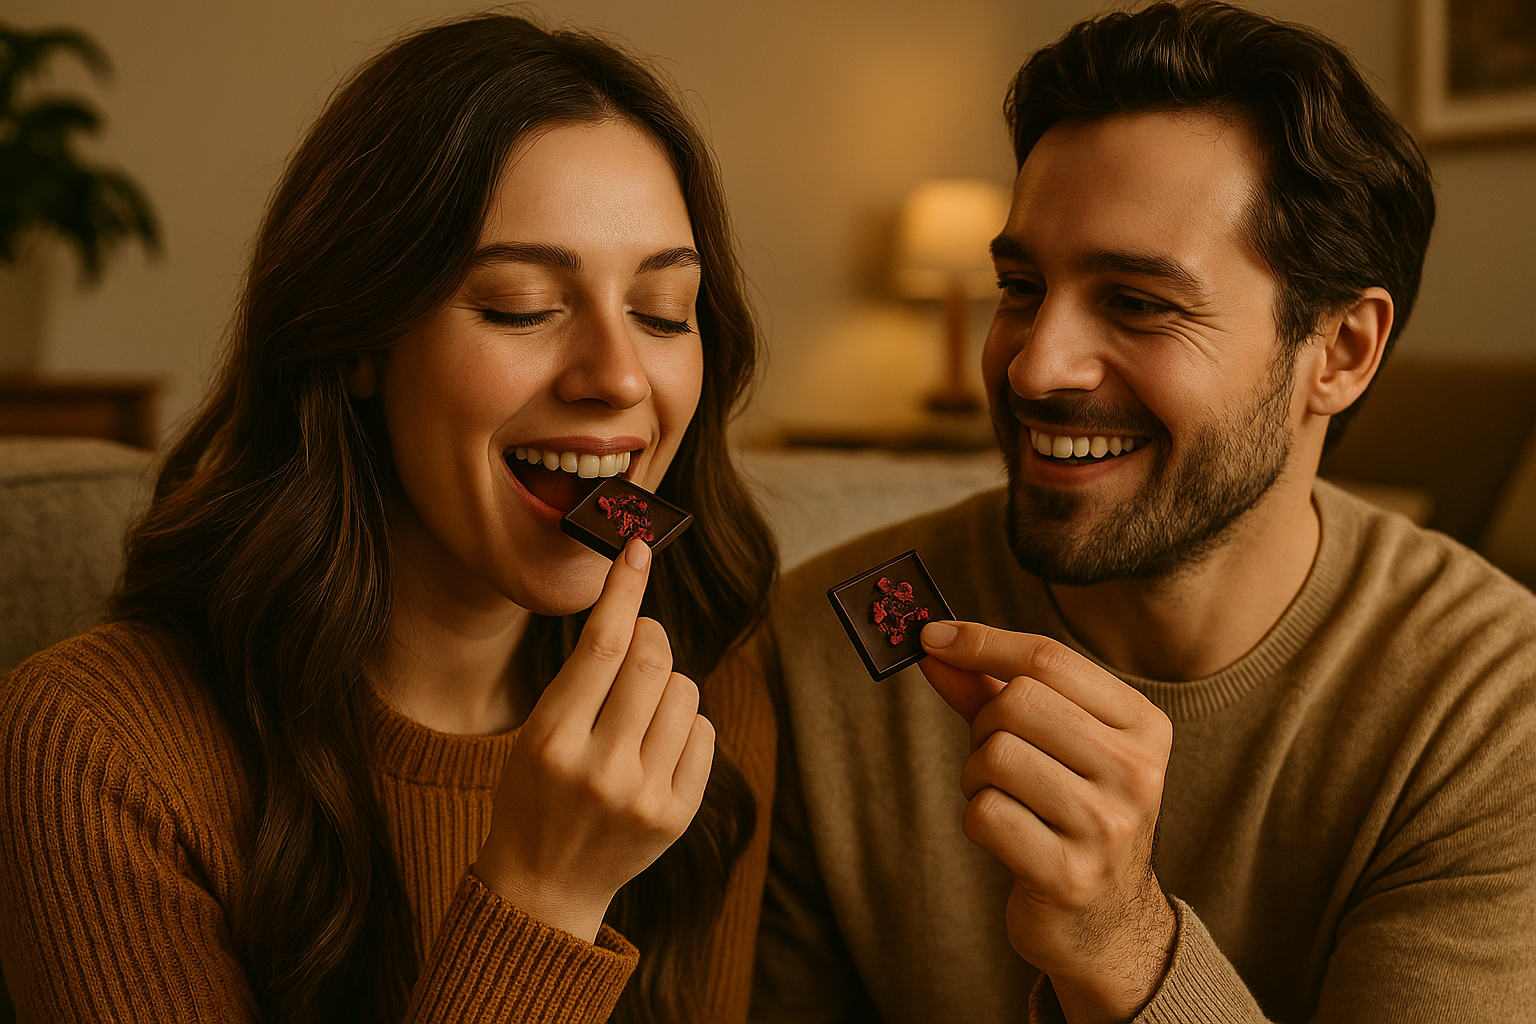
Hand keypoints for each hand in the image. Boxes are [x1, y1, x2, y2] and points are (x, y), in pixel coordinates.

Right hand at [473, 539, 714, 942]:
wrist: (543, 886)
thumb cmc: (534, 794)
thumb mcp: (534, 733)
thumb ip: (583, 681)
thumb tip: (637, 613)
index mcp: (550, 740)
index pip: (601, 644)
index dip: (624, 589)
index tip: (638, 549)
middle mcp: (600, 768)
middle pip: (651, 659)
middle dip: (650, 635)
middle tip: (638, 641)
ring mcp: (643, 795)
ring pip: (685, 690)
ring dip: (667, 683)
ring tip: (638, 713)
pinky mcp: (676, 816)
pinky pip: (702, 731)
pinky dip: (684, 724)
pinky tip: (655, 747)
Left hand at [918, 621, 1175, 1022]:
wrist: (1103, 922)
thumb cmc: (1068, 812)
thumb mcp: (1046, 742)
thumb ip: (990, 690)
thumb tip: (933, 644)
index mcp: (1143, 726)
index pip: (1049, 658)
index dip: (981, 642)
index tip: (933, 637)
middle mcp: (1137, 772)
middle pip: (1017, 701)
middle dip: (983, 724)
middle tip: (992, 757)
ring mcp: (1108, 826)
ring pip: (996, 755)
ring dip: (976, 775)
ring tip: (1001, 798)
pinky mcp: (1069, 874)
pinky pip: (986, 813)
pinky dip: (976, 818)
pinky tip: (1004, 835)